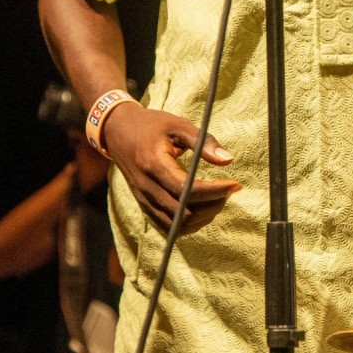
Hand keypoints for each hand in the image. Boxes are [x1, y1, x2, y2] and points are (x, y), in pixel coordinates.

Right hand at [102, 102, 241, 234]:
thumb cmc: (151, 125)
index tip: (235, 184)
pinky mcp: (145, 207)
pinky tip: (203, 208)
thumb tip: (228, 159)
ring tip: (219, 198)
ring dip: (203, 217)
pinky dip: (190, 224)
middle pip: (184, 212)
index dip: (215, 191)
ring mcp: (144, 200)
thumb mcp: (178, 125)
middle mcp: (146, 187)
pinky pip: (169, 228)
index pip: (187, 190)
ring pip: (177, 226)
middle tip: (229, 189)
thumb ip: (203, 142)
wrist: (118, 132)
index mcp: (154, 165)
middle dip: (213, 204)